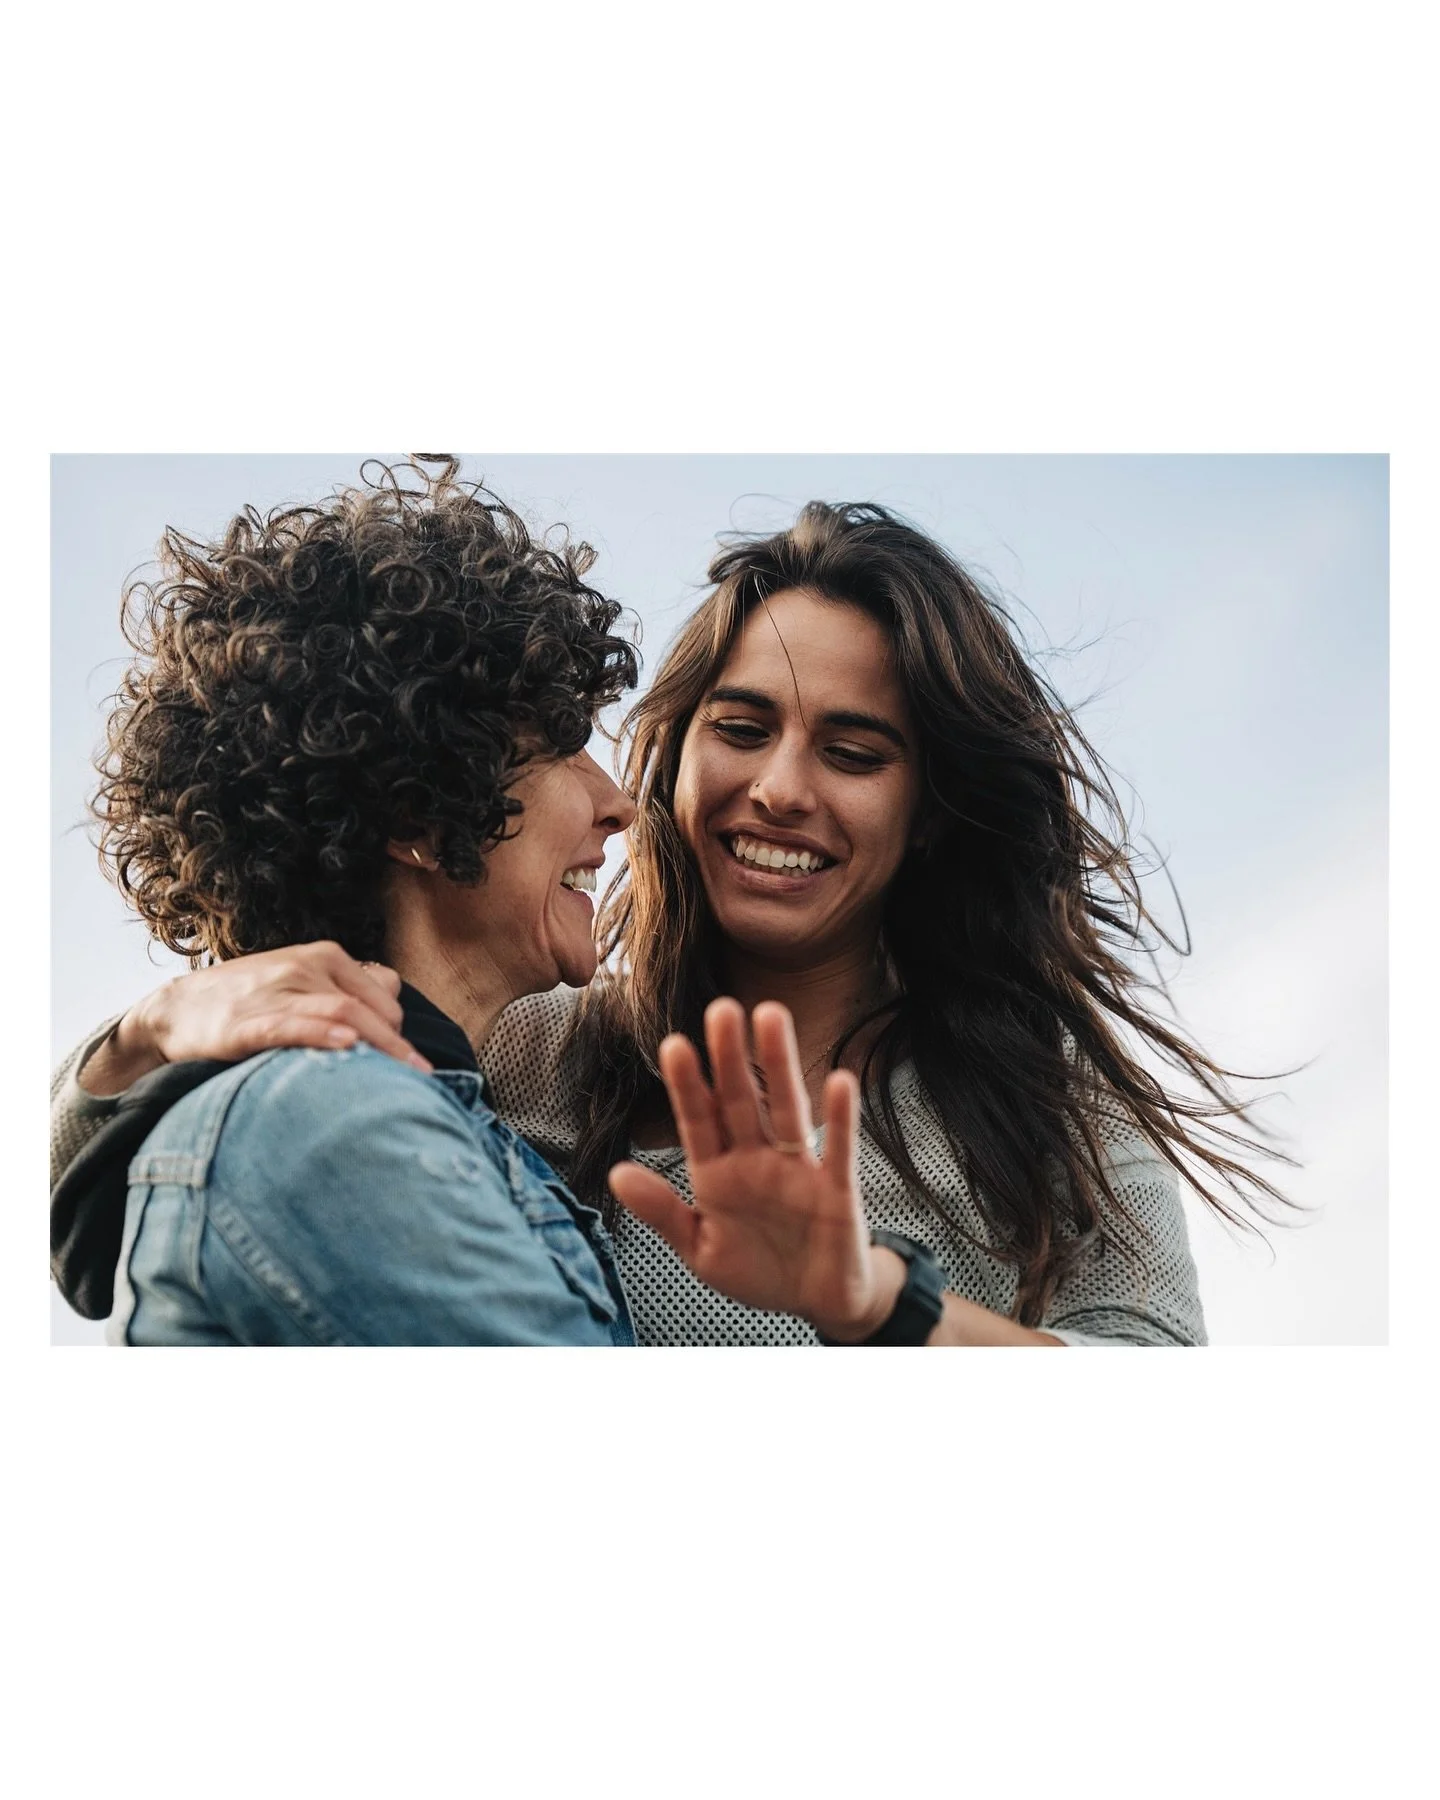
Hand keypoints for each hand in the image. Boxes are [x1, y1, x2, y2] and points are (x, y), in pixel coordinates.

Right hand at [79, 942, 430, 1095]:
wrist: (176, 1010)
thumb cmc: (248, 1001)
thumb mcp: (300, 981)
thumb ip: (346, 989)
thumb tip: (395, 1000)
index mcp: (325, 957)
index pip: (384, 996)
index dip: (402, 1033)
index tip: (415, 1067)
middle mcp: (306, 966)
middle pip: (371, 1007)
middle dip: (399, 1047)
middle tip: (422, 1084)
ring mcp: (277, 990)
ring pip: (342, 1013)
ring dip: (379, 1047)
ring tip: (406, 1078)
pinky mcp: (248, 1021)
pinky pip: (294, 1025)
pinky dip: (323, 1035)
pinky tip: (348, 1048)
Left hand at [607, 998, 899, 1337]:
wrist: (814, 1301)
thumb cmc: (756, 1268)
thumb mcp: (700, 1250)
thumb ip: (663, 1212)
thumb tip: (616, 1174)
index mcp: (718, 1173)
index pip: (699, 1121)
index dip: (688, 1086)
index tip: (674, 1046)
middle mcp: (757, 1161)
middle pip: (742, 1101)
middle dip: (730, 1057)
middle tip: (721, 1008)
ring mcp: (798, 1170)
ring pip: (787, 1109)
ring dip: (780, 1064)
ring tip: (771, 1017)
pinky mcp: (837, 1190)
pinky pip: (839, 1149)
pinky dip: (841, 1118)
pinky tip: (840, 1081)